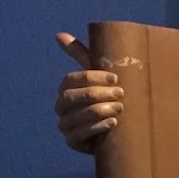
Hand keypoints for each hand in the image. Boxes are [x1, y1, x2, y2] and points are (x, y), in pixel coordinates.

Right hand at [54, 31, 123, 153]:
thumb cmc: (107, 97)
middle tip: (120, 93)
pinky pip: (80, 135)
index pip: (71, 79)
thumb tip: (59, 35)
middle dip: (96, 94)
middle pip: (71, 97)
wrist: (118, 129)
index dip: (92, 77)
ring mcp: (65, 125)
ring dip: (98, 111)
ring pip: (75, 116)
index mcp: (65, 88)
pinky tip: (112, 123)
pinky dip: (97, 128)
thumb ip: (80, 55)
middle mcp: (61, 107)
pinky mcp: (73, 142)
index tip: (115, 77)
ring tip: (120, 108)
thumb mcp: (98, 76)